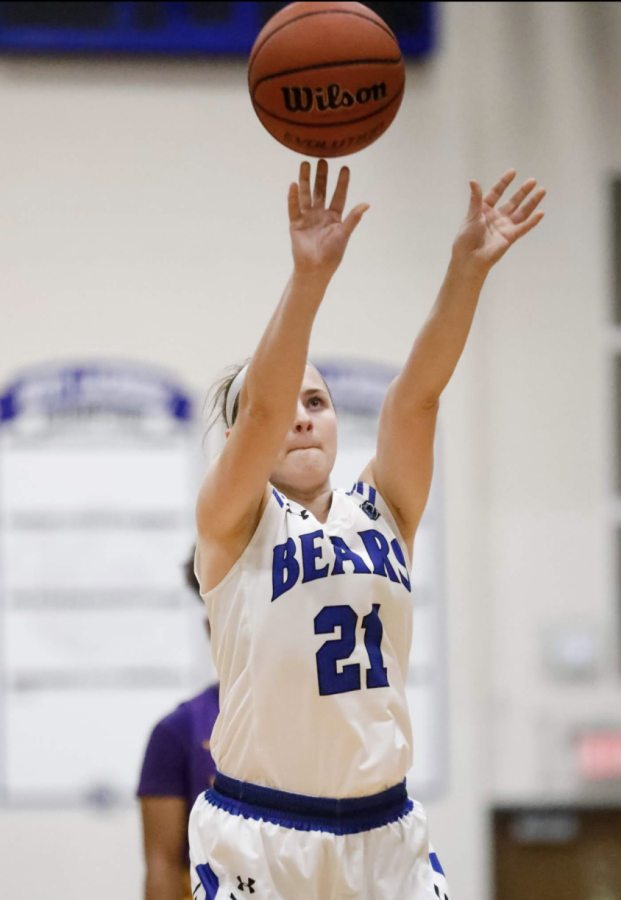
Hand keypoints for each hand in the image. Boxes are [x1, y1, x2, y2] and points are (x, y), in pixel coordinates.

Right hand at [288, 159, 369, 277]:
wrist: (315, 269)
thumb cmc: (332, 254)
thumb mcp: (344, 234)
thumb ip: (353, 218)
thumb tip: (367, 204)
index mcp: (334, 216)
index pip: (339, 195)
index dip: (342, 182)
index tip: (345, 167)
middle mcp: (320, 214)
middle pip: (321, 190)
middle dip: (322, 175)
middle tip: (322, 158)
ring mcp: (307, 217)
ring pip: (306, 194)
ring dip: (305, 180)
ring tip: (305, 163)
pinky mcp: (295, 223)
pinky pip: (293, 207)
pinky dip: (293, 197)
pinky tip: (293, 184)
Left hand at [452, 169, 544, 270]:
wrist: (469, 258)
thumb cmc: (466, 237)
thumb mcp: (472, 214)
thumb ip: (476, 198)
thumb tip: (473, 180)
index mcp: (485, 210)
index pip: (496, 193)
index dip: (504, 183)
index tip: (513, 172)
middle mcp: (497, 217)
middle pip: (513, 201)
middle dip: (522, 191)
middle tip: (532, 181)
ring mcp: (505, 227)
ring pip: (521, 212)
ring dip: (532, 202)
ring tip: (542, 190)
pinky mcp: (511, 237)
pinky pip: (523, 227)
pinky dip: (532, 221)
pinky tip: (541, 213)